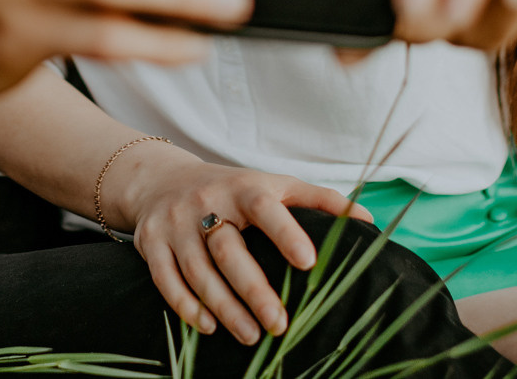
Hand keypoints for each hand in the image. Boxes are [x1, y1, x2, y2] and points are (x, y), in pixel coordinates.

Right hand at [109, 145, 370, 344]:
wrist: (161, 179)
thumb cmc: (233, 190)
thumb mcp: (273, 184)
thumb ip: (318, 200)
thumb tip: (368, 219)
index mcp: (243, 187)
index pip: (265, 207)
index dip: (286, 232)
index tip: (308, 262)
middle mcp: (206, 202)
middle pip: (229, 250)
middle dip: (254, 290)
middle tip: (280, 324)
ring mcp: (174, 223)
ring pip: (198, 271)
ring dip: (224, 307)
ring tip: (251, 336)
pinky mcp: (149, 242)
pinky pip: (165, 279)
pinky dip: (185, 306)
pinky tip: (208, 326)